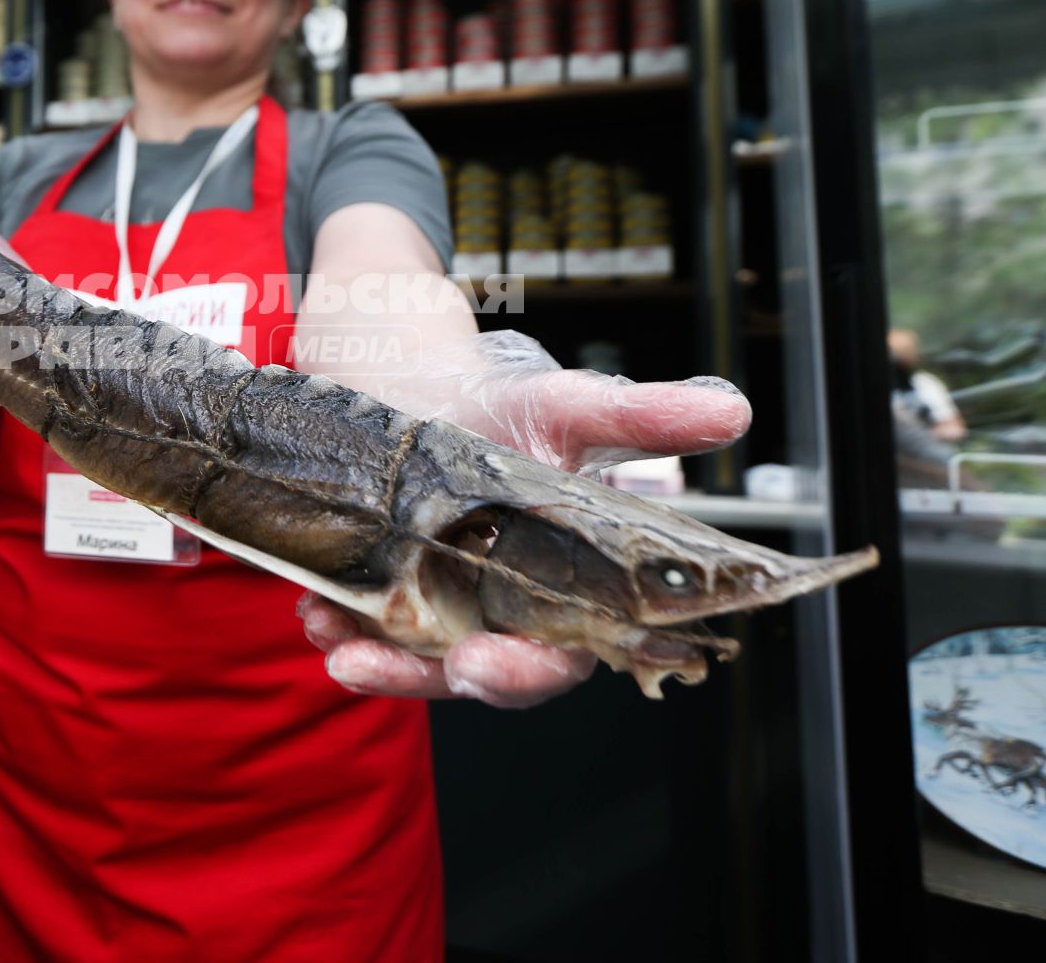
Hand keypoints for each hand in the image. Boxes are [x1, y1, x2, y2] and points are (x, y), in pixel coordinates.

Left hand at [309, 329, 750, 703]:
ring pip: (408, 658)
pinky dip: (335, 621)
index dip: (526, 672)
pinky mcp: (377, 586)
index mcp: (563, 587)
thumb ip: (641, 417)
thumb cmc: (498, 395)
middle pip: (474, 672)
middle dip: (424, 680)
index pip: (559, 657)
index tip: (484, 666)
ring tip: (331, 633)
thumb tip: (731, 409)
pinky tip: (313, 606)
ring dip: (369, 656)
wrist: (407, 366)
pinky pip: (358, 624)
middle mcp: (498, 607)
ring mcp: (434, 602)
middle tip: (374, 666)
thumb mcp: (565, 403)